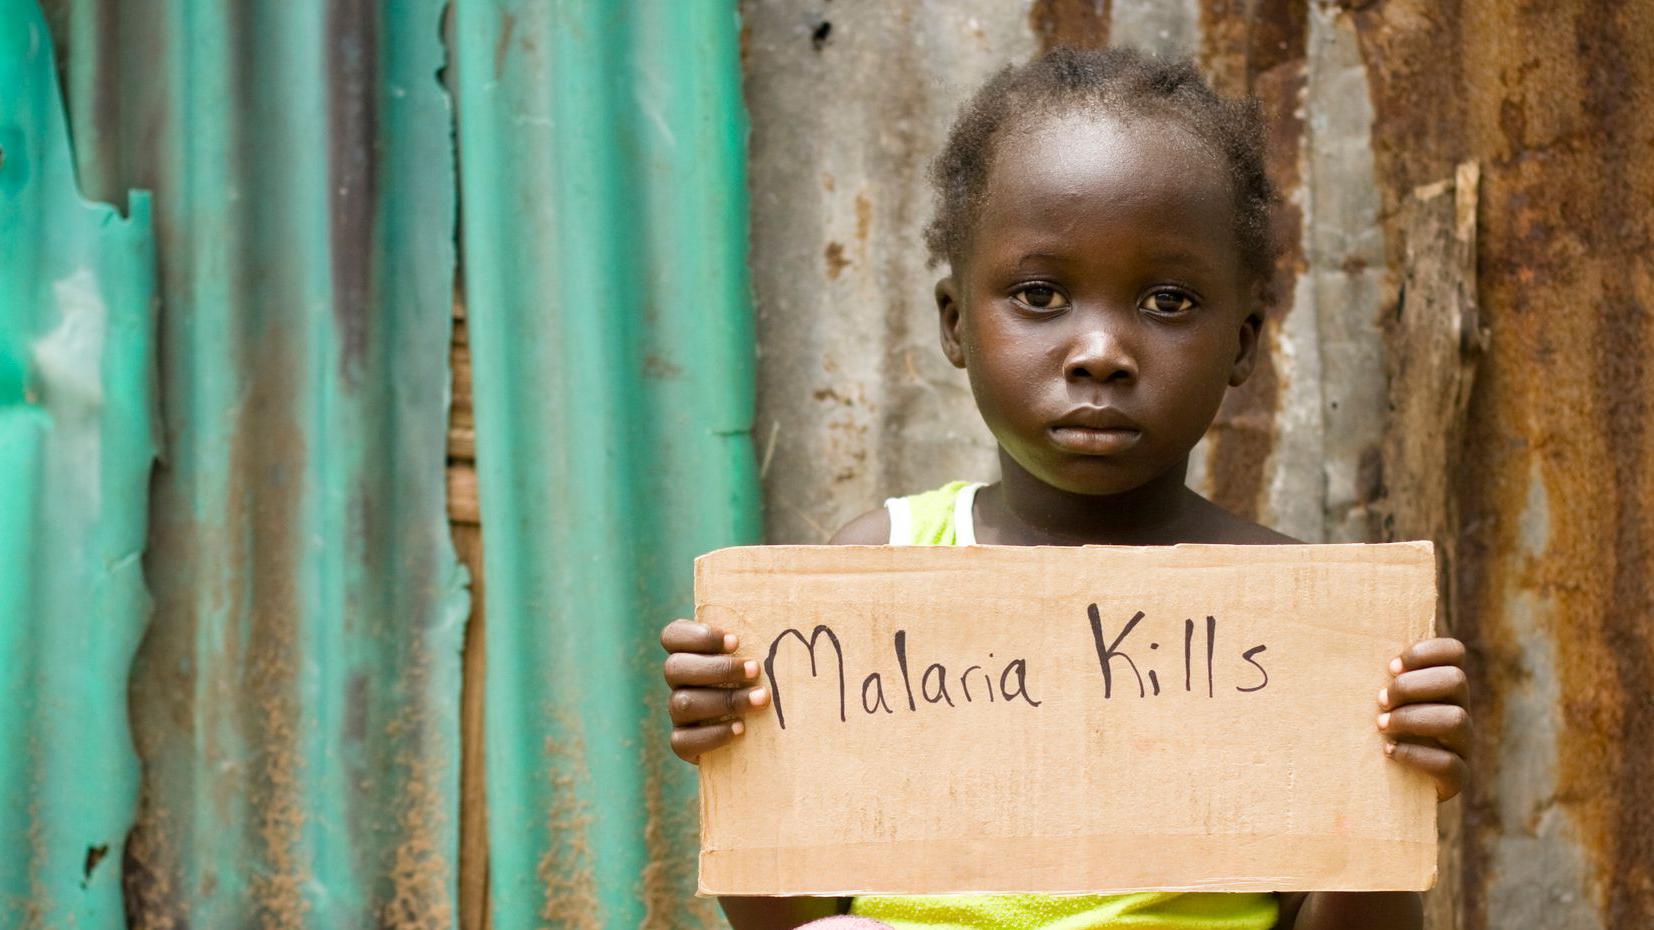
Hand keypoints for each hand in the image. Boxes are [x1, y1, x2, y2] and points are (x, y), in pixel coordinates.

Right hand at [661, 619, 771, 762]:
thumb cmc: (768, 676)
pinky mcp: (684, 743)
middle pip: (675, 668)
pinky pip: (682, 741)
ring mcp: (678, 713)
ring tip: (761, 699)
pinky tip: (741, 729)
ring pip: (682, 703)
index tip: (736, 641)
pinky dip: (712, 734)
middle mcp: (679, 681)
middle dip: (718, 669)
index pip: (672, 636)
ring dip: (724, 700)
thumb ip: (772, 629)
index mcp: (689, 652)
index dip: (698, 636)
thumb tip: (810, 600)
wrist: (763, 732)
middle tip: (756, 670)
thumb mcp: (768, 650)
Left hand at [1377, 637, 1469, 800]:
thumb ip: (1375, 675)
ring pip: (1456, 719)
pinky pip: (1449, 764)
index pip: (1454, 652)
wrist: (1389, 783)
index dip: (1425, 652)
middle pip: (1455, 680)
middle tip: (1380, 700)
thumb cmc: (1376, 729)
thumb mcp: (1378, 698)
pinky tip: (1389, 752)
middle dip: (1411, 686)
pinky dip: (1415, 755)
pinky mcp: (1457, 777)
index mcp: (1442, 686)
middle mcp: (1459, 709)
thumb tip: (1334, 640)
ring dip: (1412, 718)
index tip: (1390, 667)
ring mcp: (1462, 744)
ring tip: (1381, 725)